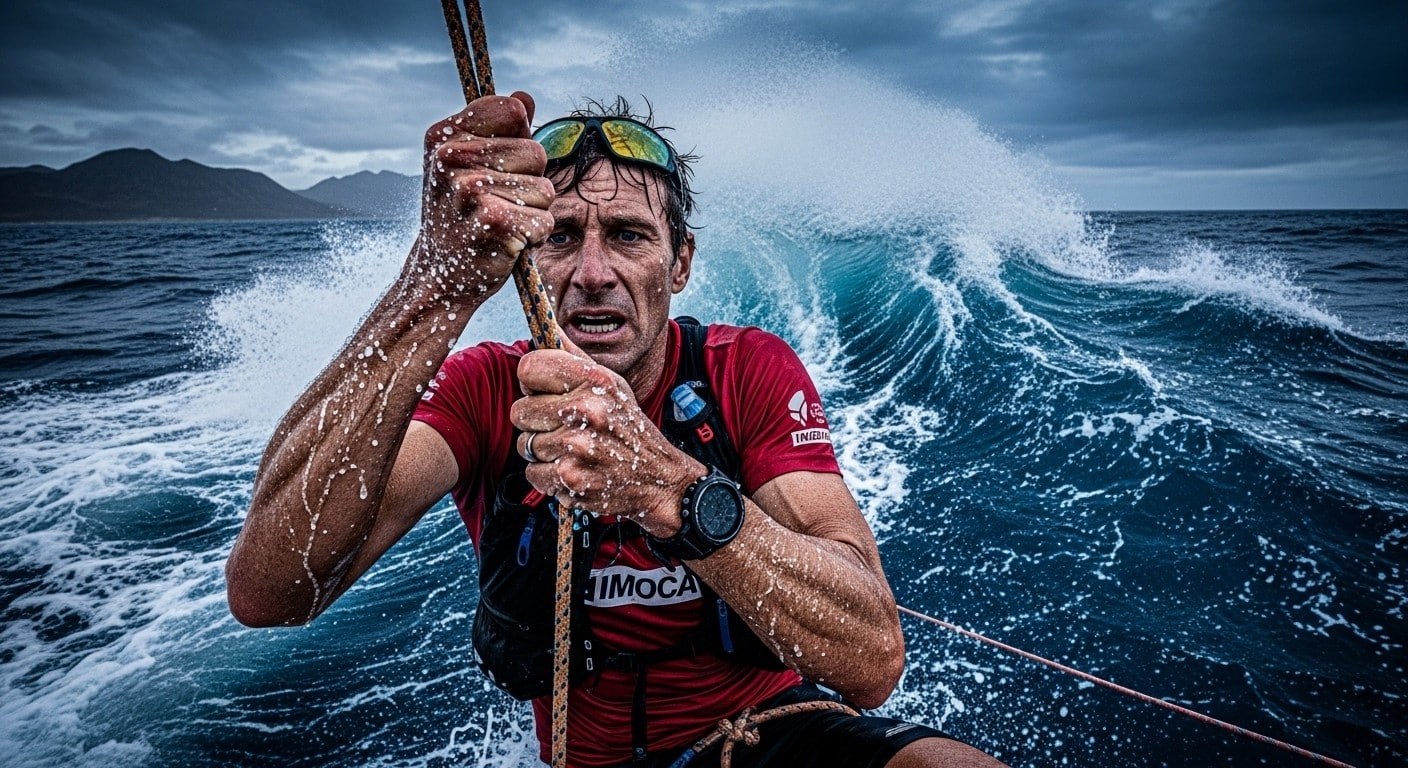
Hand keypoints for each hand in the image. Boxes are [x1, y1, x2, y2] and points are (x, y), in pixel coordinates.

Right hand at [414, 91, 554, 300]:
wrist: (438, 276)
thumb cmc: (461, 217)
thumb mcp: (468, 167)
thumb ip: (498, 131)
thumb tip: (525, 99)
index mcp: (443, 137)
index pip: (512, 110)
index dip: (517, 138)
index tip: (495, 164)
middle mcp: (452, 158)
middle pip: (537, 151)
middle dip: (528, 180)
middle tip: (495, 203)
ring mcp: (471, 190)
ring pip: (545, 188)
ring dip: (532, 211)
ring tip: (499, 223)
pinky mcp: (494, 222)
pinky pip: (545, 220)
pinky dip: (533, 236)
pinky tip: (505, 243)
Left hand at [510, 343, 703, 533]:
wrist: (658, 478)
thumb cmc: (627, 428)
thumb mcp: (612, 385)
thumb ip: (575, 357)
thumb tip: (548, 329)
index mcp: (595, 380)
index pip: (528, 368)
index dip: (532, 382)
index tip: (545, 392)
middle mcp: (586, 409)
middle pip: (520, 411)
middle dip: (536, 422)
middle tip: (564, 427)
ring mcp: (577, 446)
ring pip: (525, 444)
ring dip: (544, 451)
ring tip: (574, 450)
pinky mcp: (570, 478)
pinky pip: (532, 472)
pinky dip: (548, 476)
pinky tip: (574, 470)